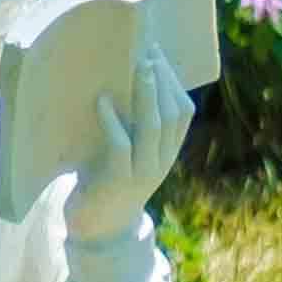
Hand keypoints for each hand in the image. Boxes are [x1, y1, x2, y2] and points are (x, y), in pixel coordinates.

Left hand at [65, 48, 192, 245]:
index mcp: (167, 152)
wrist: (97, 229)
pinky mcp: (118, 182)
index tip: (157, 54)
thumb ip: (133, 125)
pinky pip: (121, 147)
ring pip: (154, 127)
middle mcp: (161, 162)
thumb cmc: (108, 180)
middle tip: (147, 53)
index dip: (174, 81)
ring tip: (137, 68)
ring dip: (147, 94)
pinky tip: (102, 101)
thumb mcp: (130, 151)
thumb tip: (124, 77)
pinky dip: (112, 121)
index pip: (184, 112)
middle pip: (172, 114)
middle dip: (162, 80)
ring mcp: (142, 173)